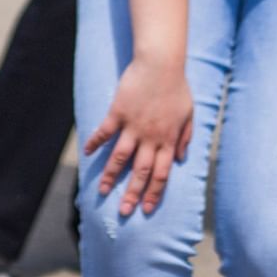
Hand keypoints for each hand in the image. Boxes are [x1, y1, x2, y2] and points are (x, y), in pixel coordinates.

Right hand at [81, 54, 193, 216]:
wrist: (161, 64)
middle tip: (123, 212)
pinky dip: (95, 142)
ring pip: (120, 157)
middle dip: (132, 194)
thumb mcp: (189, 114)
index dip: (154, 193)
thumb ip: (186, 138)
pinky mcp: (118, 112)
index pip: (162, 174)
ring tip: (102, 191)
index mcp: (169, 140)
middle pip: (141, 172)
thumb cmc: (176, 87)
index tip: (146, 209)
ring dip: (111, 176)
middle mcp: (150, 138)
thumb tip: (182, 158)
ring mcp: (133, 126)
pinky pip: (105, 132)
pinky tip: (88, 153)